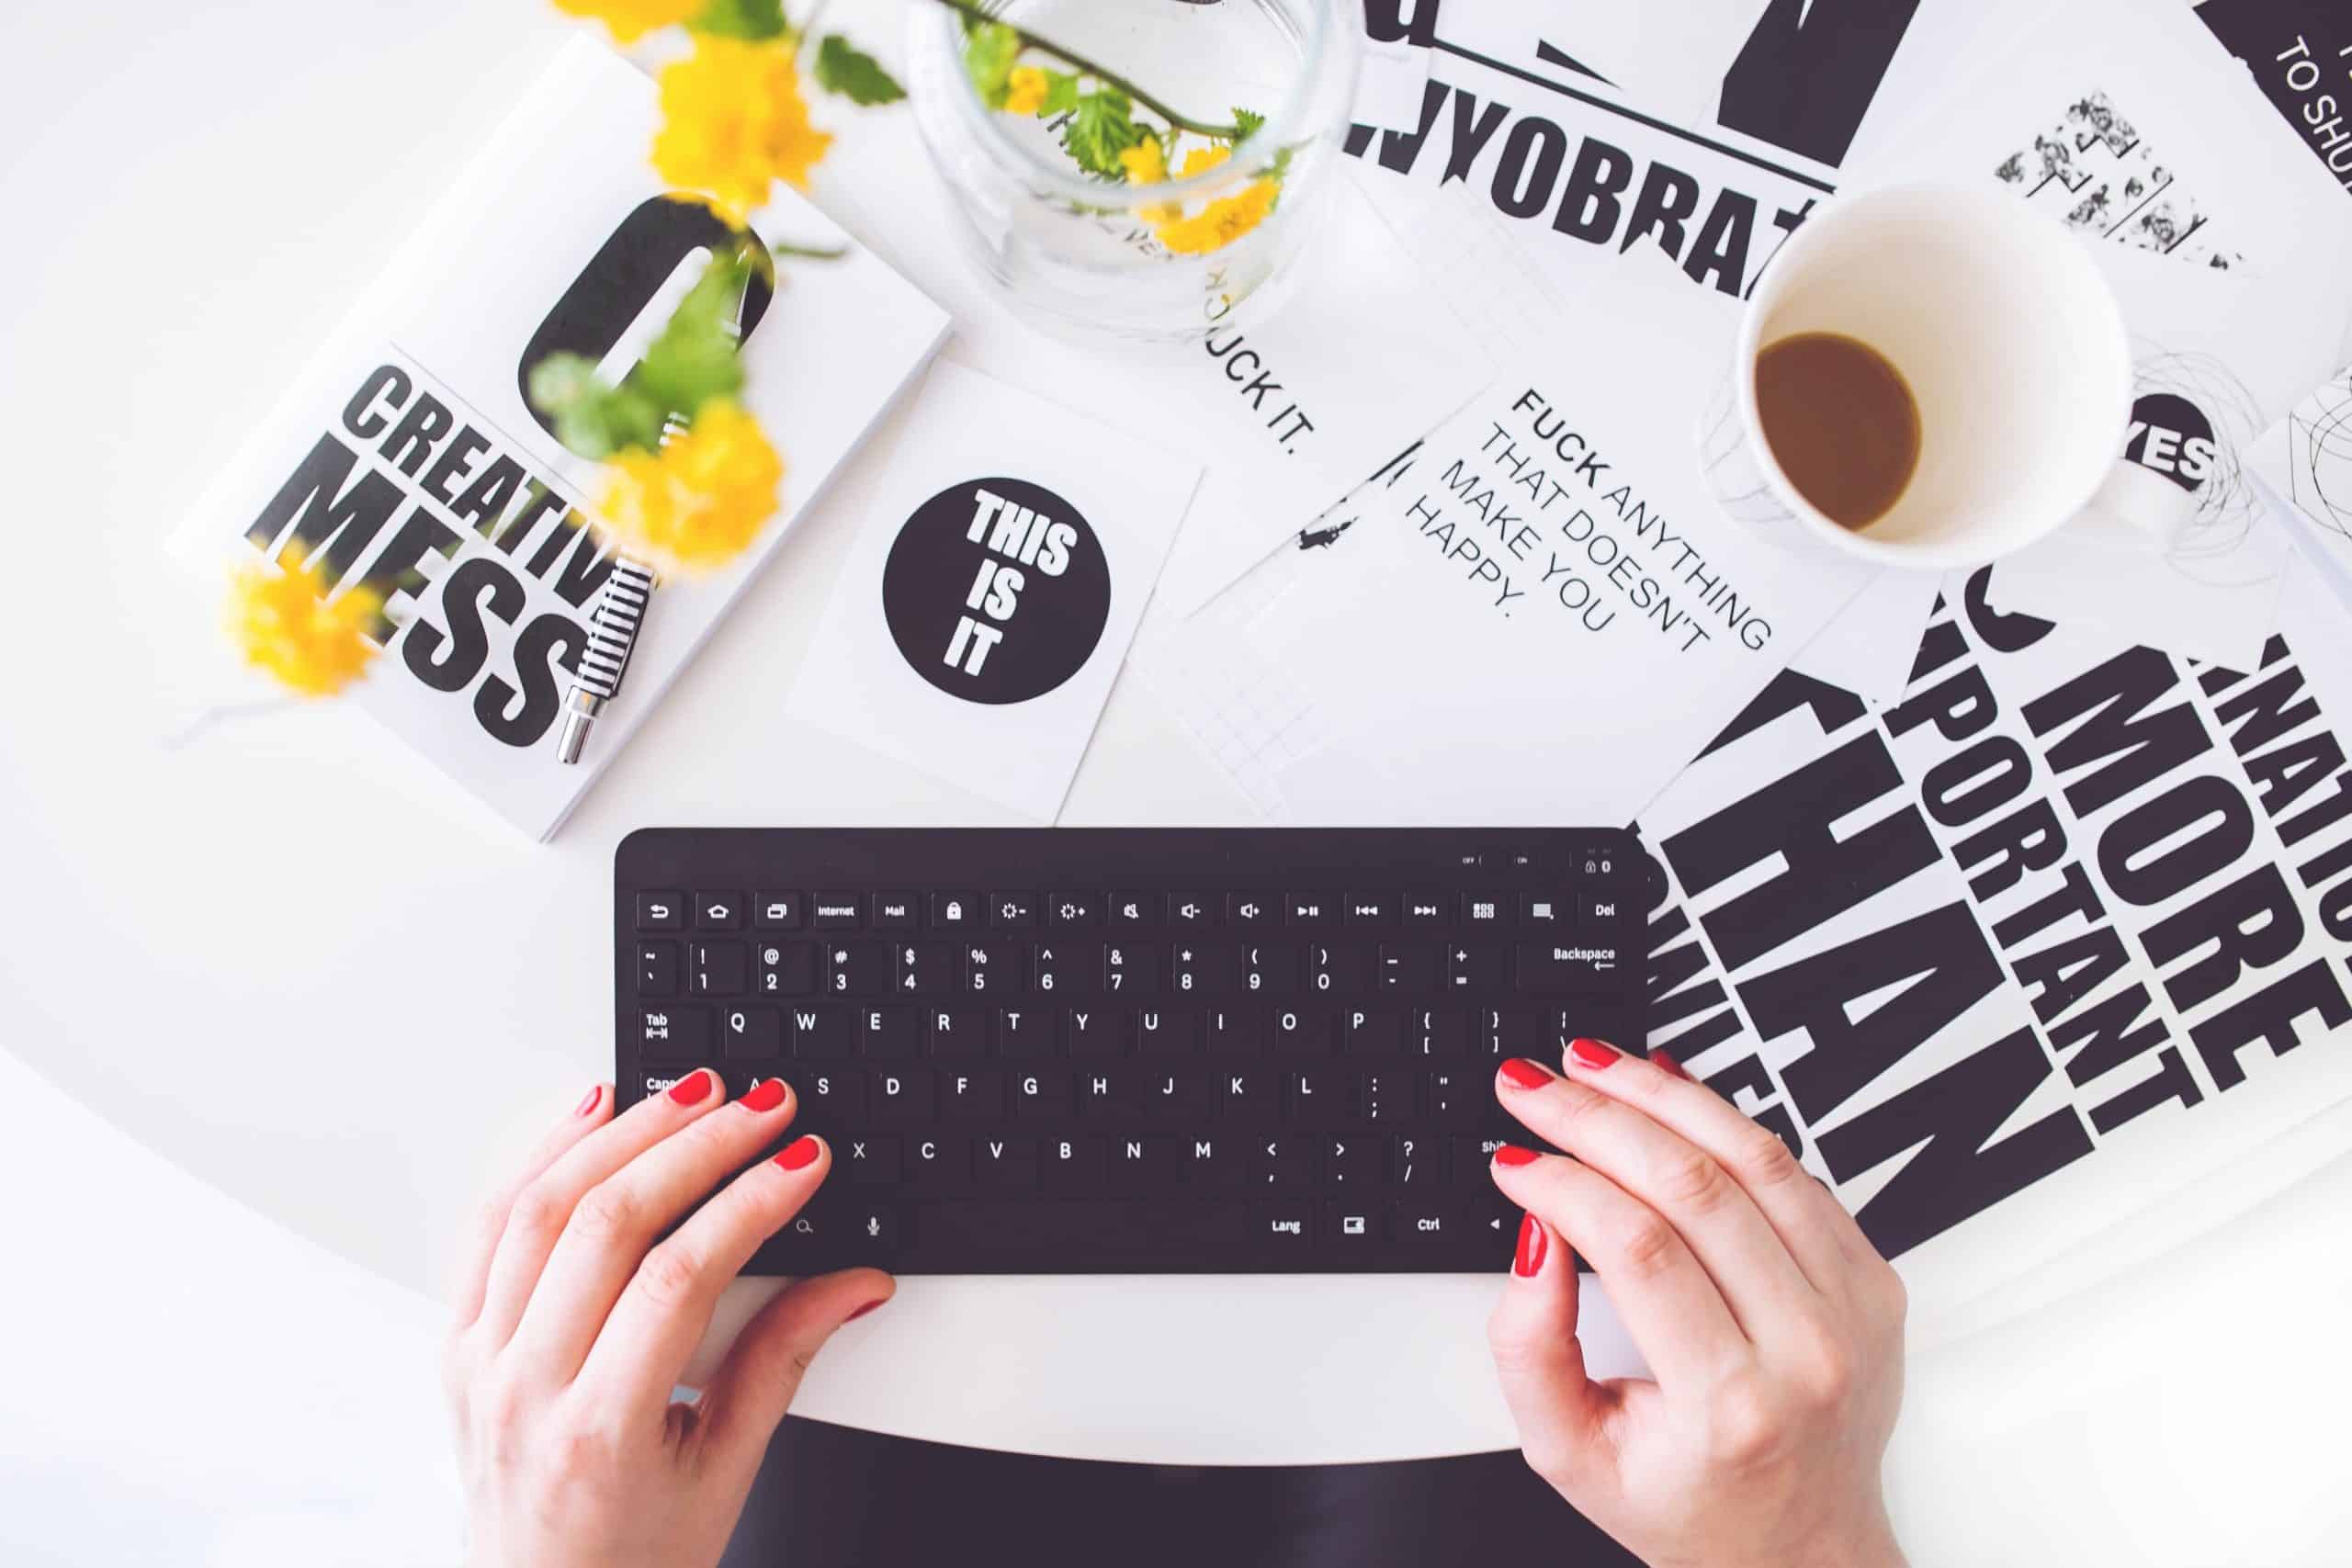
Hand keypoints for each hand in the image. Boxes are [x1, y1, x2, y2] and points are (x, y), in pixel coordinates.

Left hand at [444, 1071, 892, 1567]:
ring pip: (537, 1208)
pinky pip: (486, 1225)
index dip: (749, 1204)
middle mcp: (524, 1389)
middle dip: (695, 1146)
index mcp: (599, 1431)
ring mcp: (479, 1362)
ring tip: (688, 1095)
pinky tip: (587, 1114)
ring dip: (620, 1135)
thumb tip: (853, 1283)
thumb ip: (783, 1361)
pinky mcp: (457, 1343)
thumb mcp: (725, 1472)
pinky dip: (537, 1156)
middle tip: (761, 1109)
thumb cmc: (631, 1560)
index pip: (678, 1279)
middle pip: (605, 1224)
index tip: (801, 1160)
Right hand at [1484, 1041, 1907, 1567]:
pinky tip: (1666, 1090)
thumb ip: (1530, 1349)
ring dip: (1661, 1095)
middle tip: (1534, 1087)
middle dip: (1597, 1117)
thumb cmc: (1687, 1503)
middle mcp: (1808, 1351)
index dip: (1563, 1183)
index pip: (1638, 1249)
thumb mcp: (1570, 1454)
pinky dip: (1725, 1119)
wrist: (1802, 1548)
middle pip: (1695, 1187)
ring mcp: (1853, 1311)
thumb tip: (1535, 1235)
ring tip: (1592, 1065)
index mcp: (1732, 1406)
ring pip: (1753, 1158)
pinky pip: (1794, 1171)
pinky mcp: (1872, 1280)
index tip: (1513, 1159)